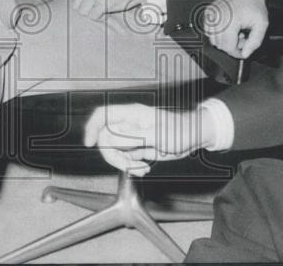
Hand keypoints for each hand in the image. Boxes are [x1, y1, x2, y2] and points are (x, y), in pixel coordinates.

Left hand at [69, 0, 146, 21]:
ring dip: (91, 13)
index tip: (89, 3)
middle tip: (95, 7)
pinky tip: (106, 10)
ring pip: (83, 12)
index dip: (80, 2)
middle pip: (75, 5)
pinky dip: (99, 16)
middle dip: (84, 9)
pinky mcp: (104, 3)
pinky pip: (93, 16)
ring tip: (101, 8)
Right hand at [84, 104, 207, 175]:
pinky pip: (126, 159)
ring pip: (115, 152)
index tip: (89, 143)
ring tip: (142, 168)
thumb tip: (110, 137)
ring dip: (124, 164)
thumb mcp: (155, 135)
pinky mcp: (138, 148)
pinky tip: (145, 168)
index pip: (102, 115)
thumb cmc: (179, 130)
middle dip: (114, 156)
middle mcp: (128, 125)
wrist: (193, 138)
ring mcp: (132, 137)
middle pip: (105, 139)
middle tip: (129, 165)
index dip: (91, 127)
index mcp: (131, 114)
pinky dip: (132, 167)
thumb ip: (132, 136)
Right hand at [206, 0, 267, 58]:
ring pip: (213, 39)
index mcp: (230, 21)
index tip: (243, 51)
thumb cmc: (253, 5)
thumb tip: (244, 54)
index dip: (237, 52)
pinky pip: (208, 31)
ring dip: (224, 40)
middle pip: (220, 45)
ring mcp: (212, 15)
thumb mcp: (261, 25)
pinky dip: (217, 33)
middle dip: (232, 45)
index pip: (228, 47)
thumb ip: (254, 42)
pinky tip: (228, 27)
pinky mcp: (209, 13)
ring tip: (235, 31)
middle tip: (242, 37)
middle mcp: (218, 18)